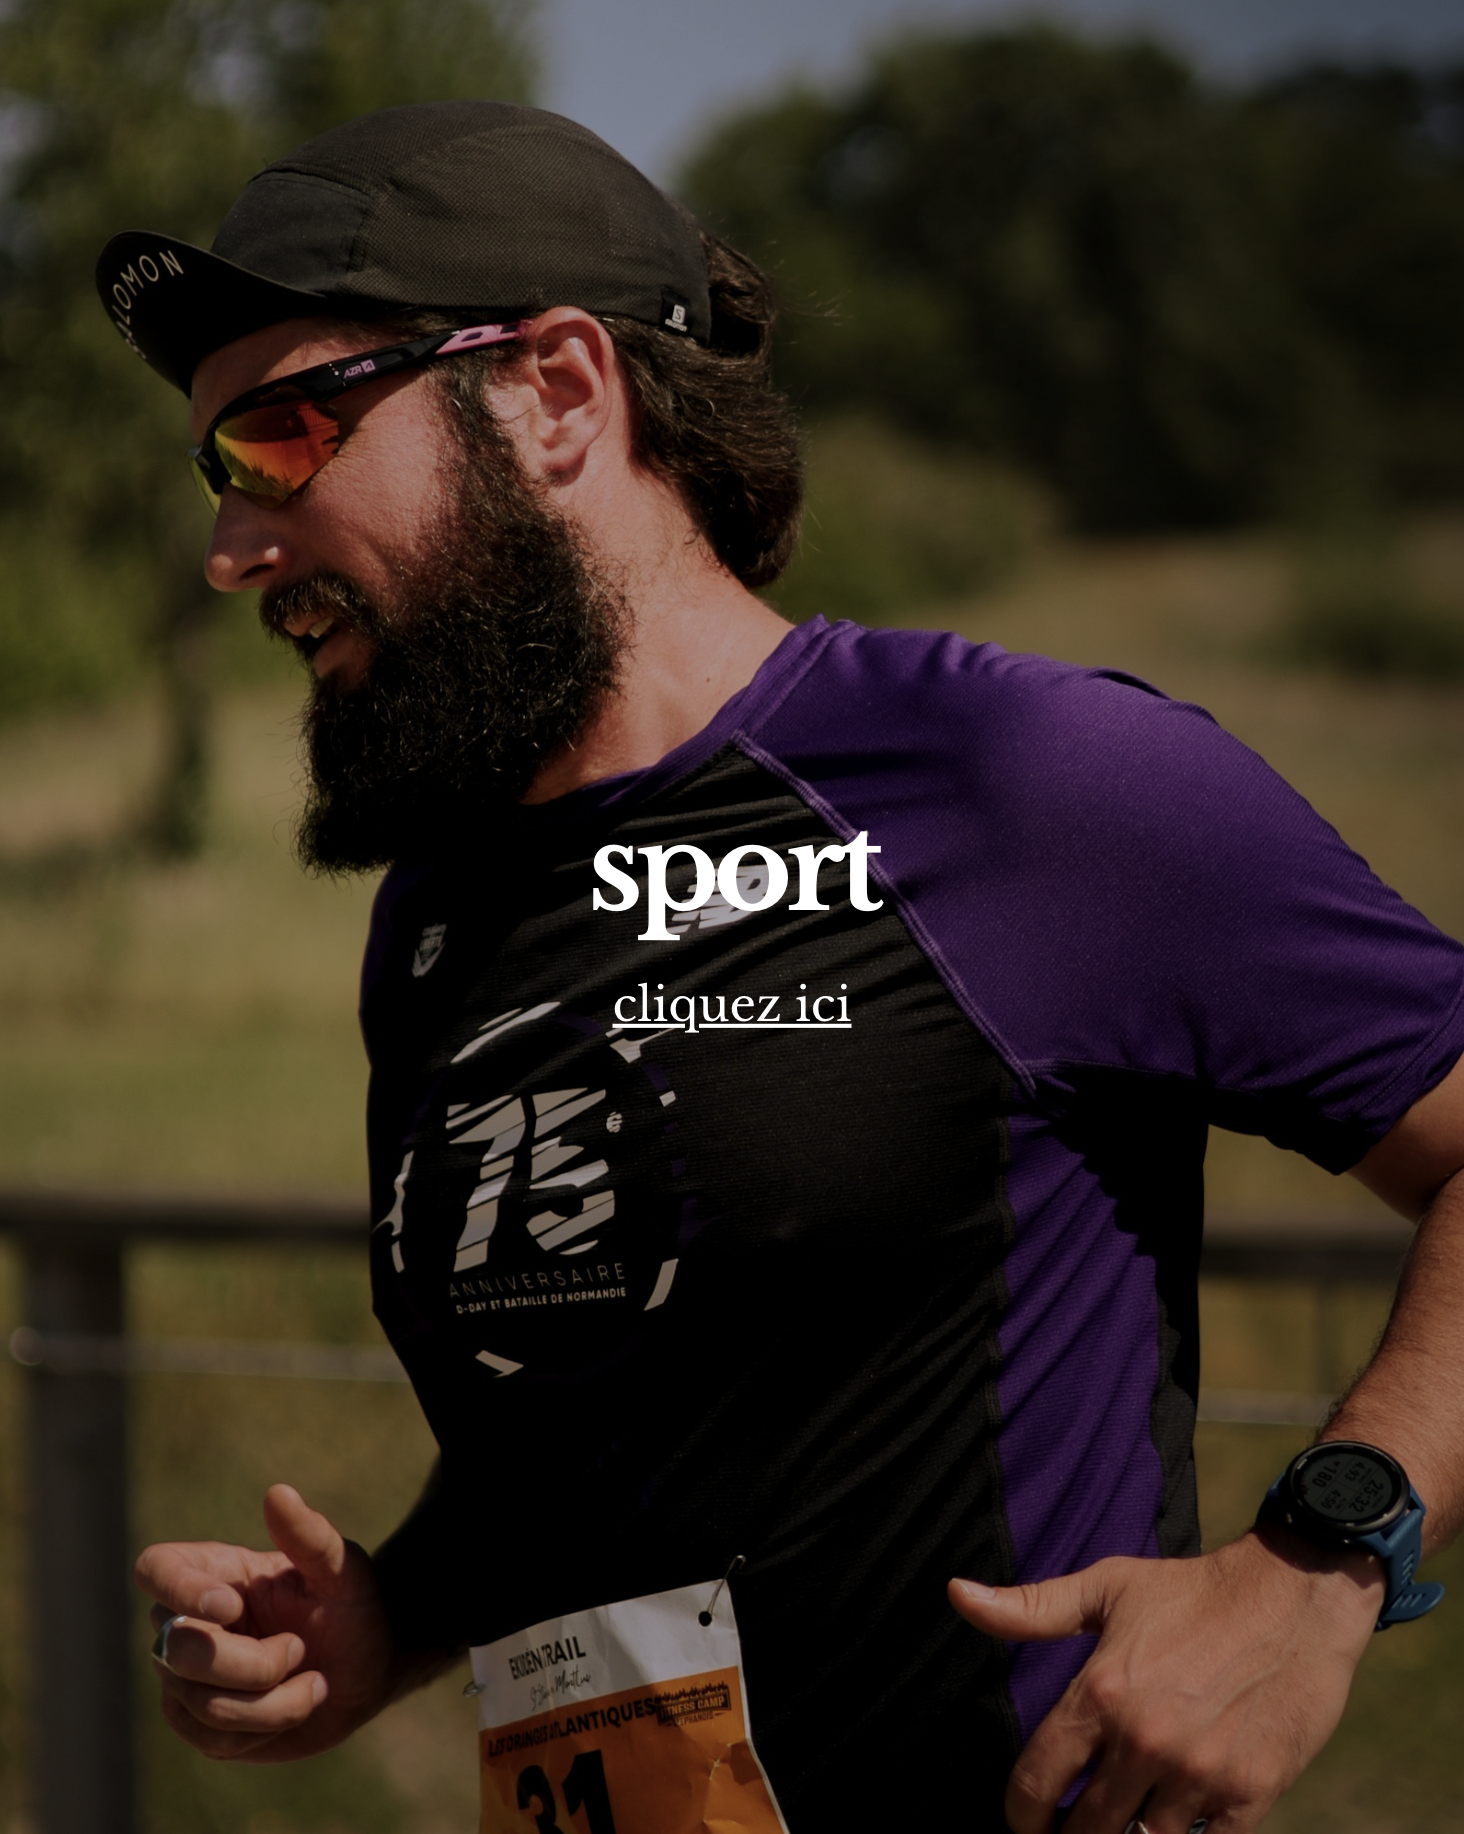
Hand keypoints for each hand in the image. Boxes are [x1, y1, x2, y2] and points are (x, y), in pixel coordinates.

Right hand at [135, 1483, 396, 1761]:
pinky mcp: (201, 1725)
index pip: (155, 1569)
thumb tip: (278, 1493)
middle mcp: (188, 1623)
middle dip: (250, 1663)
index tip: (233, 1606)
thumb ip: (310, 1536)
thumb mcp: (343, 1570)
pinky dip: (266, 1728)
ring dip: (271, 1702)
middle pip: (177, 1650)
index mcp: (214, 1572)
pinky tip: (298, 1706)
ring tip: (315, 1682)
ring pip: (200, 1704)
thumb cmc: (353, 1606)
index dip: (180, 1590)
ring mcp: (189, 1678)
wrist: (368, 1668)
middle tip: (300, 1648)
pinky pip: (213, 1740)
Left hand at [949, 1530, 1385, 1833]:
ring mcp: (1199, 1774)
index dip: (1021, 1817)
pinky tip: (1175, 1827)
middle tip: (1073, 1829)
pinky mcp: (1250, 1793)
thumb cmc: (1191, 1590)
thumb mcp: (1106, 1588)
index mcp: (1101, 1693)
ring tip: (1123, 1825)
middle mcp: (1144, 1740)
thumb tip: (956, 1593)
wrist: (1294, 1595)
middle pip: (1087, 1830)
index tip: (1025, 1824)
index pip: (1036, 1782)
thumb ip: (1029, 1608)